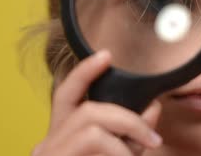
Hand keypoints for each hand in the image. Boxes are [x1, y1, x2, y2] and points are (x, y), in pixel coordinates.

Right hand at [31, 51, 162, 155]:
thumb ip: (129, 138)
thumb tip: (152, 110)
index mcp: (60, 140)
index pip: (66, 95)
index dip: (84, 72)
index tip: (106, 55)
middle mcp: (48, 145)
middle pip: (84, 107)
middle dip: (125, 116)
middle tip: (152, 138)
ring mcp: (49, 154)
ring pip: (91, 123)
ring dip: (124, 136)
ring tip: (139, 153)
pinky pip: (95, 141)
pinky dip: (119, 151)